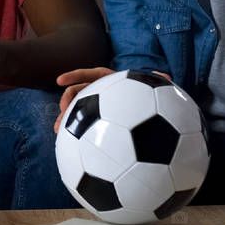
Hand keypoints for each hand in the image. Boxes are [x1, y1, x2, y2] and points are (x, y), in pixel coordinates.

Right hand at [53, 68, 172, 132]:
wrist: (153, 121)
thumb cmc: (153, 103)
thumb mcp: (155, 92)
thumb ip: (157, 83)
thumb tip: (165, 77)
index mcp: (112, 83)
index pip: (91, 75)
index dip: (75, 75)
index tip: (60, 80)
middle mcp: (102, 95)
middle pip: (78, 94)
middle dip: (65, 102)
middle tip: (60, 114)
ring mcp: (98, 111)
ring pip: (77, 112)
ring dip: (66, 121)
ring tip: (59, 133)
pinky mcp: (97, 126)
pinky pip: (84, 129)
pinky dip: (76, 136)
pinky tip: (73, 149)